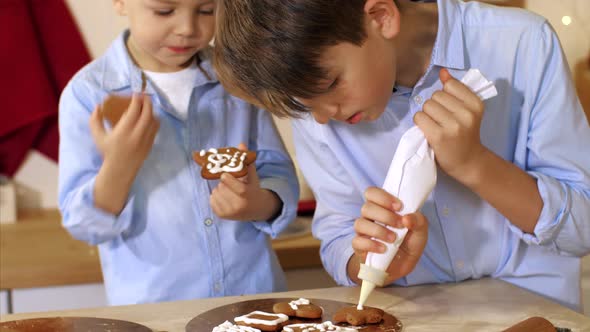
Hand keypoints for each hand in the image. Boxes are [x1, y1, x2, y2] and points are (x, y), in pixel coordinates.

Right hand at [90, 94, 159, 176]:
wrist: (121, 168)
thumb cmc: (108, 151)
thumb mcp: (98, 136)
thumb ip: (95, 120)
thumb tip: (97, 105)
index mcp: (124, 130)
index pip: (134, 110)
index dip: (137, 100)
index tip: (136, 94)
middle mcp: (137, 134)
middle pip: (147, 113)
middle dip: (147, 101)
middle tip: (144, 96)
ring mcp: (146, 139)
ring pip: (154, 120)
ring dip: (151, 110)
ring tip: (146, 105)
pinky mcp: (151, 143)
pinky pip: (156, 128)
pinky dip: (154, 119)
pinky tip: (149, 116)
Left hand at [210, 143, 281, 220]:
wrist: (257, 209)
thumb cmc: (253, 189)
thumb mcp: (252, 175)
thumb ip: (246, 160)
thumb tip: (241, 144)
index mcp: (247, 195)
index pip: (235, 186)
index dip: (227, 179)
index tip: (224, 174)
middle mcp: (238, 206)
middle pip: (223, 188)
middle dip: (224, 183)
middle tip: (229, 183)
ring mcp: (230, 212)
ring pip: (216, 193)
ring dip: (219, 189)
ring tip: (227, 189)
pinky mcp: (222, 216)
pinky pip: (212, 201)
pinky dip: (215, 196)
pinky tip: (223, 195)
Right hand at [348, 187, 427, 284]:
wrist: (401, 267)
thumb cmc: (408, 243)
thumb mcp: (420, 231)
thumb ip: (418, 221)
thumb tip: (407, 218)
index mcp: (382, 207)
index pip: (372, 192)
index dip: (383, 197)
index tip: (399, 207)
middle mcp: (370, 217)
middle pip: (367, 207)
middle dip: (385, 216)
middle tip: (400, 225)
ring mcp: (363, 232)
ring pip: (360, 223)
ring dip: (379, 230)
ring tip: (393, 239)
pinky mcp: (360, 247)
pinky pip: (357, 242)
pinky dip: (371, 245)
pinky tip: (383, 249)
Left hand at [414, 68, 487, 183]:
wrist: (469, 162)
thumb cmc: (465, 135)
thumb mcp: (467, 110)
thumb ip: (456, 90)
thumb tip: (443, 72)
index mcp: (476, 104)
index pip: (450, 85)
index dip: (445, 96)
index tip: (450, 108)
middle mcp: (466, 114)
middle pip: (436, 95)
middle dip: (434, 106)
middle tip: (441, 120)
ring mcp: (453, 125)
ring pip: (427, 105)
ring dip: (426, 114)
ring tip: (435, 125)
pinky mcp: (439, 136)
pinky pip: (420, 117)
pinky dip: (420, 123)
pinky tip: (429, 130)